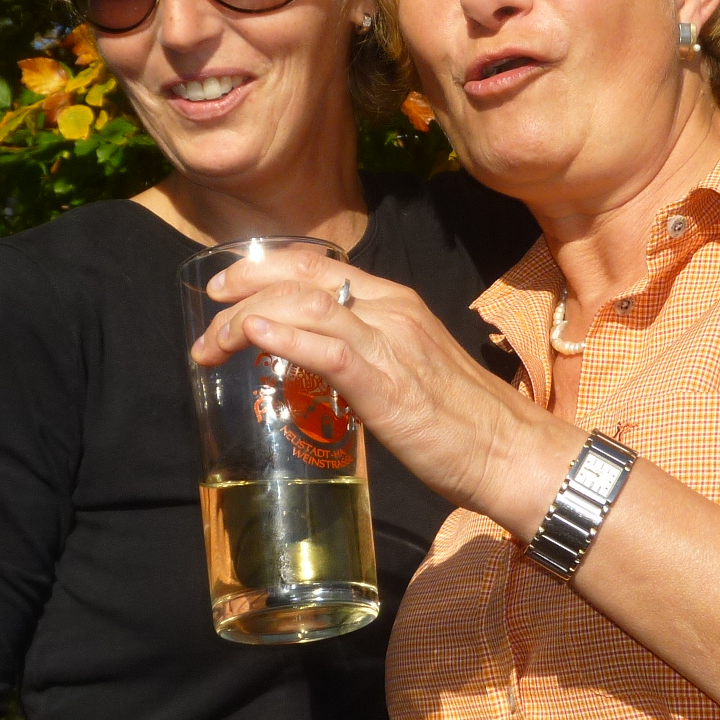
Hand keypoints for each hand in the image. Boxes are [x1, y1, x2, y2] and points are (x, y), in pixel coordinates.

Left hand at [192, 247, 574, 533]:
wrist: (512, 453)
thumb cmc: (462, 424)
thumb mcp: (408, 372)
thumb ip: (365, 358)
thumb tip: (317, 365)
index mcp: (396, 304)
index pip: (319, 266)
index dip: (265, 267)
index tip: (228, 286)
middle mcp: (392, 311)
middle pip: (303, 276)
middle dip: (244, 285)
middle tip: (207, 309)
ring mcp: (390, 344)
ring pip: (306, 305)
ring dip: (247, 317)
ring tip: (212, 340)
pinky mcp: (388, 384)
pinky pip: (329, 348)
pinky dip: (285, 336)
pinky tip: (254, 336)